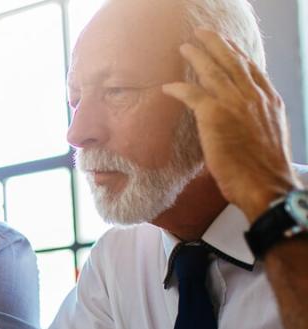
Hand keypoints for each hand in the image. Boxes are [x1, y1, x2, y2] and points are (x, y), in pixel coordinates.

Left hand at [163, 28, 299, 222]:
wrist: (267, 186)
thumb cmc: (265, 171)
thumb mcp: (269, 137)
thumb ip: (256, 121)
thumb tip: (243, 122)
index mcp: (269, 101)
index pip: (252, 69)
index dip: (237, 54)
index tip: (227, 45)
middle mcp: (254, 97)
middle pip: (233, 62)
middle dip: (216, 45)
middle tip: (202, 33)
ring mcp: (235, 104)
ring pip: (213, 71)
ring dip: (197, 56)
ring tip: (184, 47)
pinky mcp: (215, 116)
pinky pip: (193, 94)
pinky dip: (179, 88)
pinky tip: (167, 86)